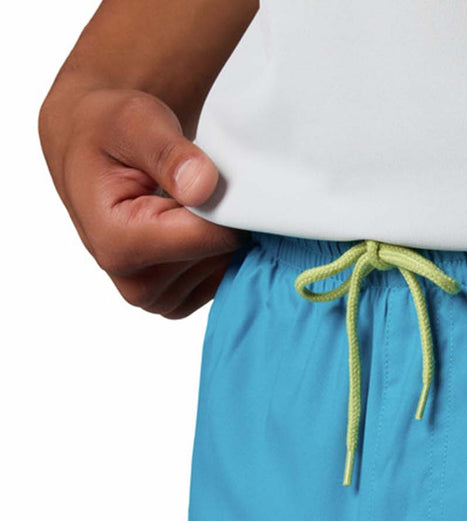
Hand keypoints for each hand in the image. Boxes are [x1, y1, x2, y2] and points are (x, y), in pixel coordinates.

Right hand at [39, 87, 242, 318]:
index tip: (211, 172)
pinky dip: (220, 251)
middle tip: (194, 182)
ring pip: (225, 268)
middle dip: (220, 216)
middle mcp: (134, 283)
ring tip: (187, 200)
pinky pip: (222, 280)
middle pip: (220, 255)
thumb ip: (167, 152)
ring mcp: (156, 299)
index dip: (224, 201)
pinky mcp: (174, 302)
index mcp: (117, 244)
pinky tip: (195, 222)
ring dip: (220, 232)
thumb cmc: (109, 131)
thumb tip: (202, 187)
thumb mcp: (133, 121)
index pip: (209, 235)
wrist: (91, 147)